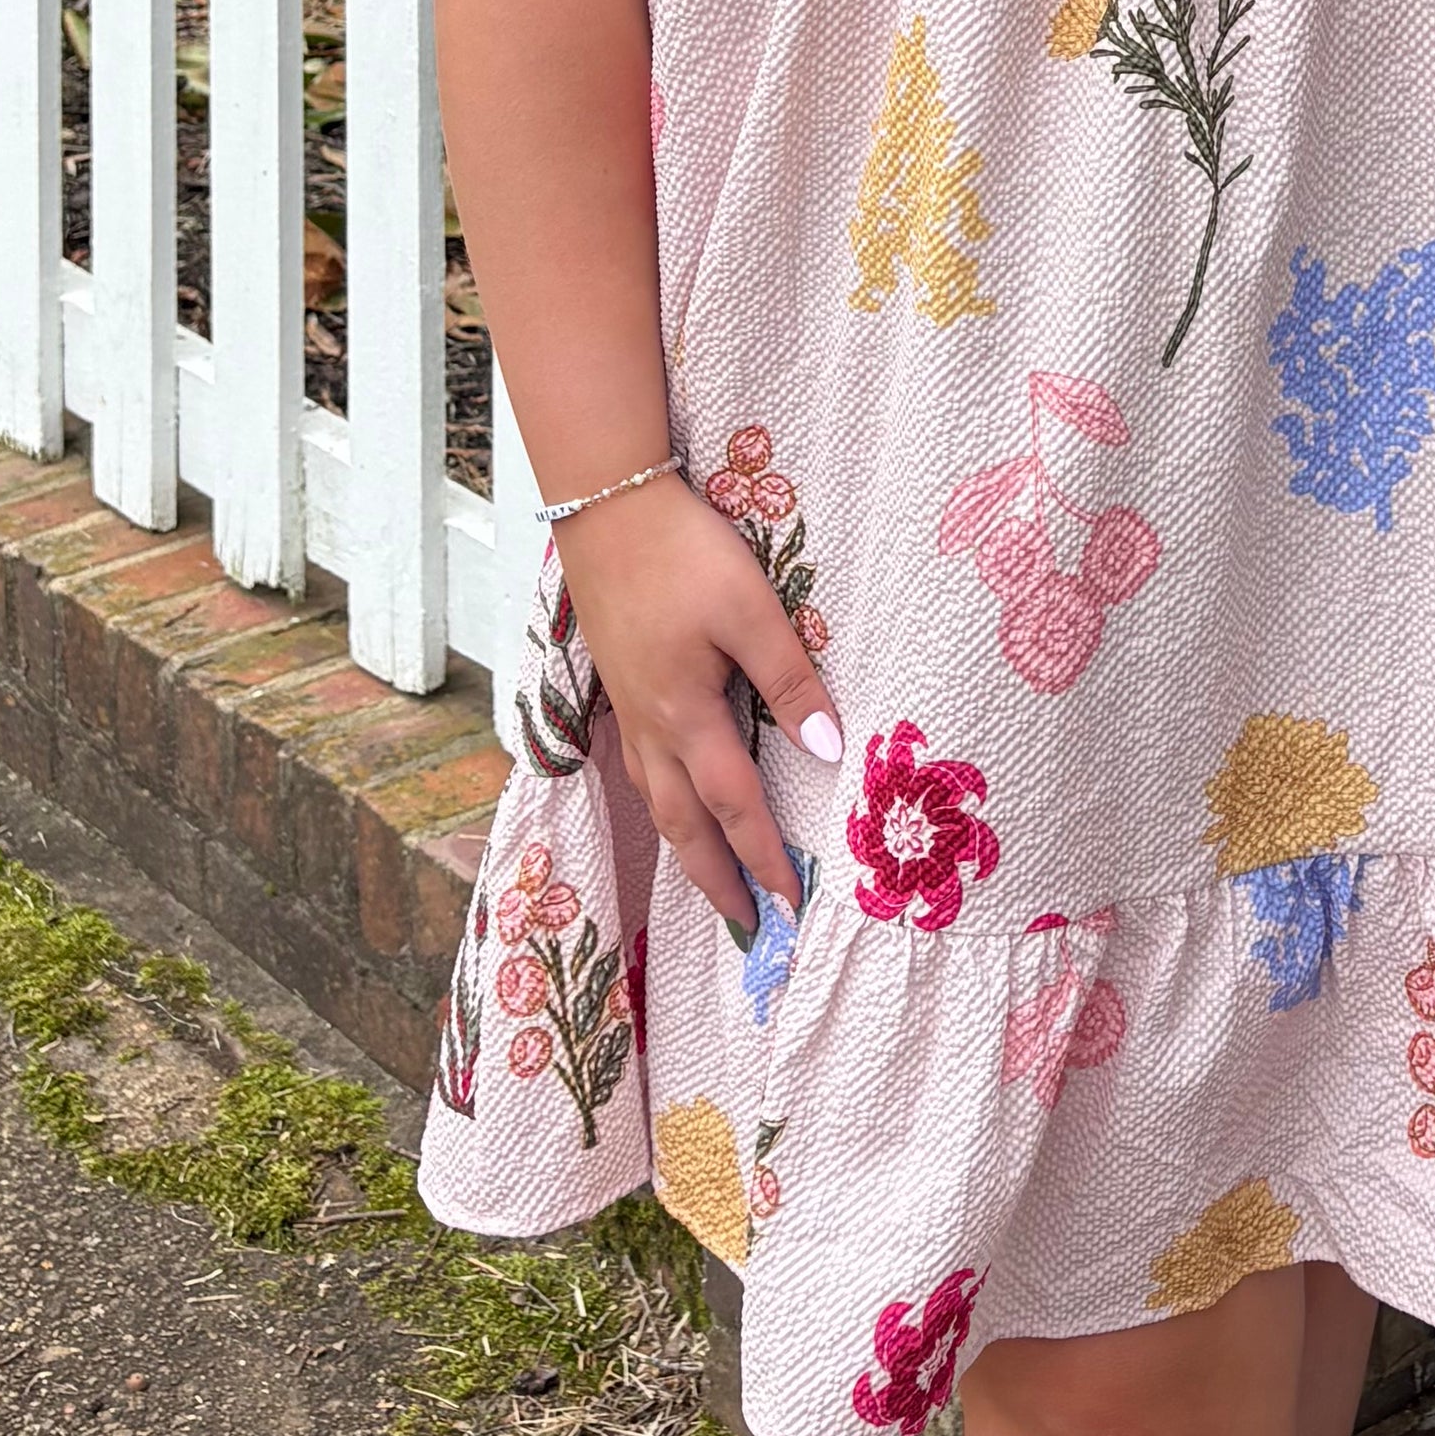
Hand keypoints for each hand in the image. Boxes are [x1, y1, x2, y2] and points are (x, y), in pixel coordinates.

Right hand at [549, 472, 840, 946]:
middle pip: (683, 827)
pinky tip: (673, 803)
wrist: (606, 506)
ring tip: (712, 884)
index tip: (793, 907)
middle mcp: (653, 728)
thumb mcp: (752, 609)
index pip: (736, 809)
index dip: (766, 860)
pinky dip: (662, 805)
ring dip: (686, 850)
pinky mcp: (620, 686)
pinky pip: (641, 770)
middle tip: (746, 929)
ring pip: (656, 802)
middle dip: (716, 882)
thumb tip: (829, 751)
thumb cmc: (684, 553)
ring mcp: (629, 709)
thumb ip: (790, 681)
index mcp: (688, 716)